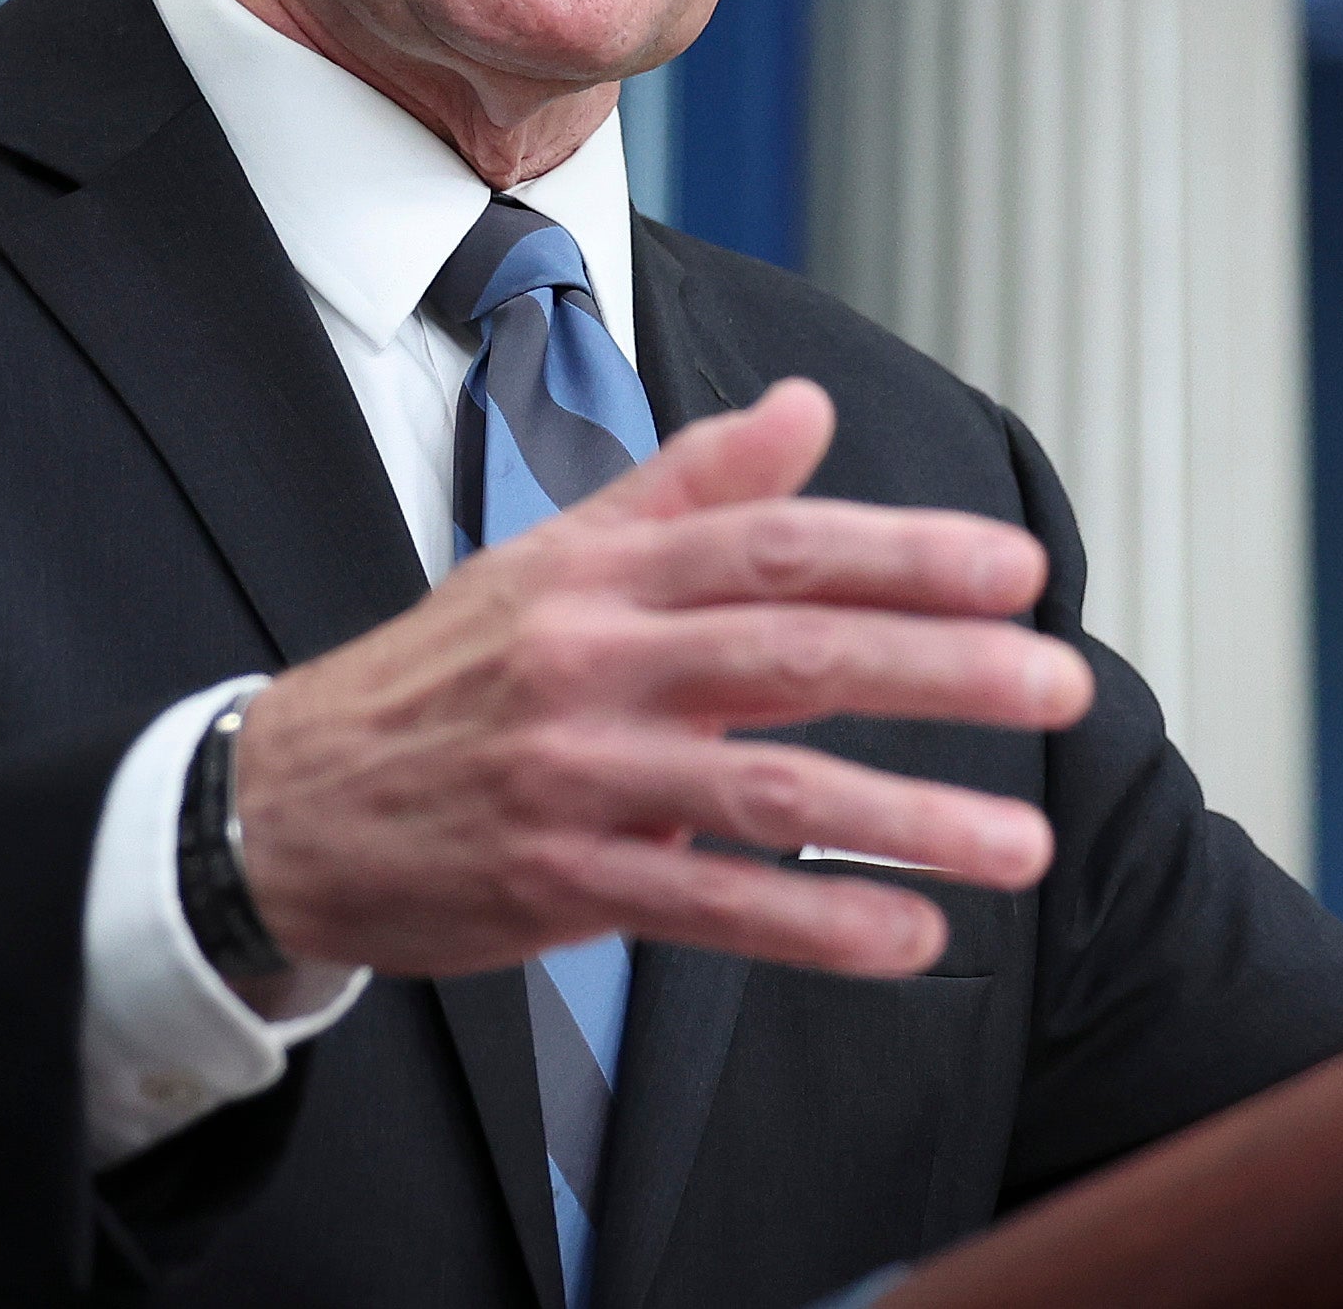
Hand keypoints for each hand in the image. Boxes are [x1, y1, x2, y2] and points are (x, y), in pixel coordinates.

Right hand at [229, 378, 1091, 979]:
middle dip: (941, 664)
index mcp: (603, 568)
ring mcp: (576, 770)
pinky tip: (909, 934)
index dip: (904, 550)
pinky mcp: (559, 877)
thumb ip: (690, 485)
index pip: (777, 542)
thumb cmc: (444, 672)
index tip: (1019, 568)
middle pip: (793, 648)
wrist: (280, 801)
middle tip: (1062, 683)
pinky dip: (815, 923)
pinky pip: (708, 904)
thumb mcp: (555, 556)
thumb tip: (807, 408)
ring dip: (908, 816)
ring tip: (1024, 844)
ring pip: (766, 786)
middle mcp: (594, 657)